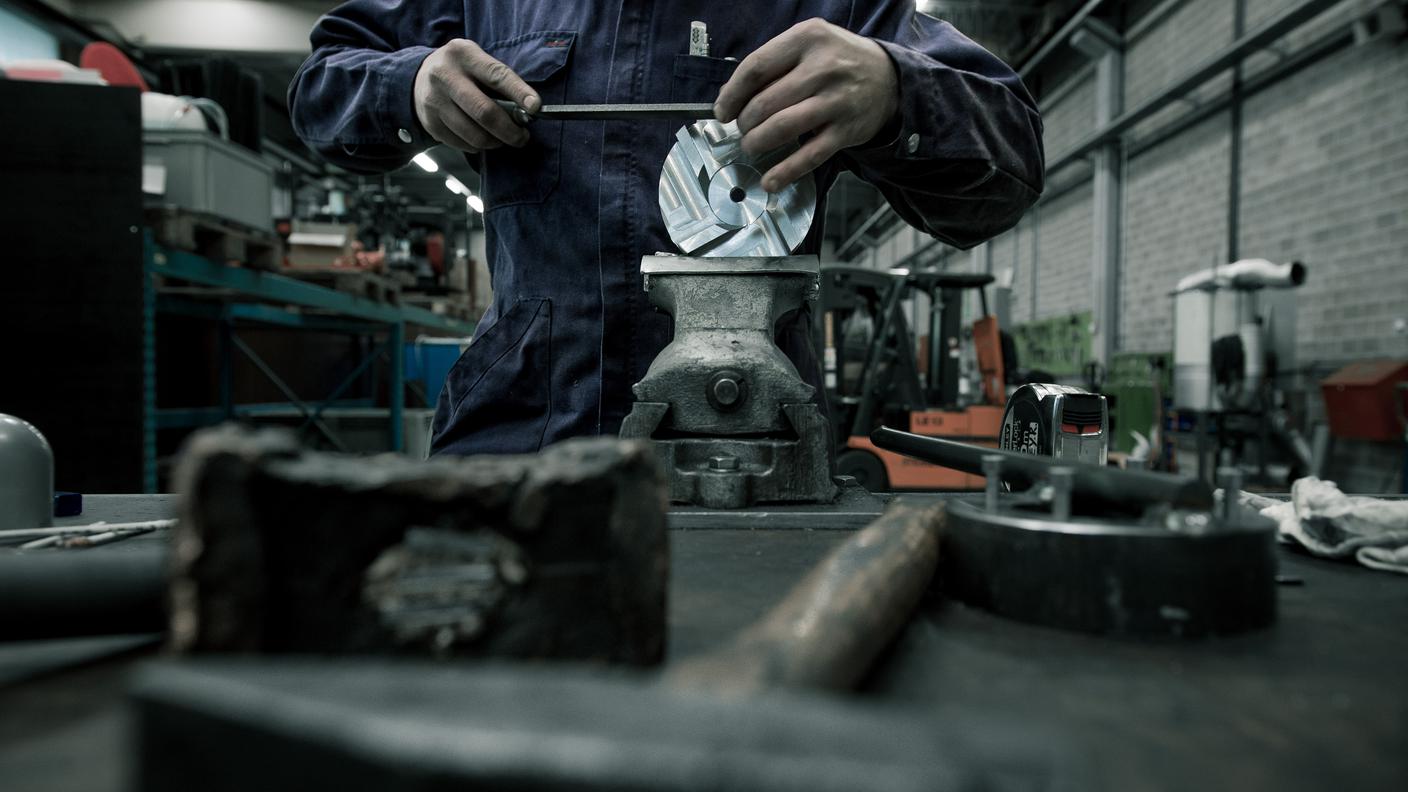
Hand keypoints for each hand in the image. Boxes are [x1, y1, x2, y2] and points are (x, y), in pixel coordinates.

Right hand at [413, 39, 539, 152]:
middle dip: (509, 130)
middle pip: (484, 111)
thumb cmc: (462, 71)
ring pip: (473, 134)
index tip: (535, 108)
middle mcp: (445, 75)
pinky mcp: (429, 122)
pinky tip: (482, 138)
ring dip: (495, 142)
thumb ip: (499, 81)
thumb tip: (528, 110)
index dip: (519, 93)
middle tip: (522, 138)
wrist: (420, 77)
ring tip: (502, 139)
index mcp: (463, 54)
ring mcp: (434, 100)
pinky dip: (477, 146)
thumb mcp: (477, 62)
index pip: (496, 75)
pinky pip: (461, 144)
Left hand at [714, 19, 899, 191]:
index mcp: (808, 39)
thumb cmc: (838, 60)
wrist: (889, 79)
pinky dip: (785, 172)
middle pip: (765, 102)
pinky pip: (809, 156)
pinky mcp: (846, 131)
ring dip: (757, 143)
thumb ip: (774, 64)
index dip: (732, 94)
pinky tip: (770, 181)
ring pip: (782, 128)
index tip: (722, 111)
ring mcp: (837, 101)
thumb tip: (731, 97)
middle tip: (743, 128)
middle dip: (744, 122)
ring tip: (752, 145)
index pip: (756, 67)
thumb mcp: (809, 43)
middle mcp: (824, 68)